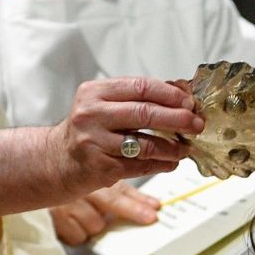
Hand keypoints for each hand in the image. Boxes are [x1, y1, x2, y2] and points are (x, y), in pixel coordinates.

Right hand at [48, 77, 203, 196]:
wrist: (56, 160)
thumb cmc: (91, 130)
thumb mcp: (107, 106)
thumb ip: (141, 98)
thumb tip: (183, 91)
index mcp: (96, 92)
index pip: (141, 87)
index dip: (170, 94)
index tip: (190, 102)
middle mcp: (92, 114)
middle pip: (145, 113)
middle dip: (178, 119)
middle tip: (197, 125)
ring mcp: (95, 142)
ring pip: (146, 144)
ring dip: (173, 148)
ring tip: (185, 148)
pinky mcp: (101, 167)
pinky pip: (141, 166)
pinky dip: (162, 164)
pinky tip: (171, 162)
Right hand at [51, 181, 160, 244]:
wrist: (26, 177)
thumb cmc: (66, 182)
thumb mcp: (92, 180)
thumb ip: (119, 190)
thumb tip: (152, 205)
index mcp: (91, 175)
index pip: (120, 186)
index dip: (139, 198)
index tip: (155, 207)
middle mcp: (80, 187)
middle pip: (111, 200)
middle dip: (133, 210)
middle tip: (149, 218)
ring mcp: (65, 203)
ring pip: (96, 223)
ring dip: (97, 224)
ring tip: (86, 216)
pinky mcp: (53, 220)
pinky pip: (78, 236)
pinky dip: (80, 234)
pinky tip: (73, 224)